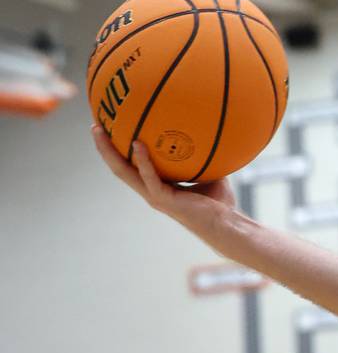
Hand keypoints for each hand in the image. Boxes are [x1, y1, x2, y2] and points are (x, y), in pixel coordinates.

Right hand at [90, 125, 239, 225]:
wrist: (227, 225)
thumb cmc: (220, 203)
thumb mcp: (210, 172)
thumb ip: (202, 155)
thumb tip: (207, 129)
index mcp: (157, 185)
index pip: (131, 166)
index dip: (119, 150)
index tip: (111, 129)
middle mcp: (151, 191)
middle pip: (119, 168)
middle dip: (105, 148)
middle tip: (95, 126)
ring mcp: (155, 196)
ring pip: (124, 172)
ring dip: (110, 152)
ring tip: (100, 131)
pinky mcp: (163, 200)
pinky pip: (149, 177)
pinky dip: (142, 161)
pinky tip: (138, 144)